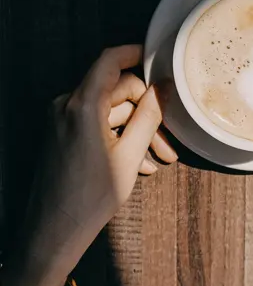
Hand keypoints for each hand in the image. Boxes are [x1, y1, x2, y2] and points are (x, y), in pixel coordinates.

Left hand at [4, 45, 177, 285]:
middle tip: (168, 142)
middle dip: (146, 113)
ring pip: (109, 112)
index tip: (155, 56)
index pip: (109, 61)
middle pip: (116, 92)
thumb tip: (161, 89)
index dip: (134, 53)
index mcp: (83, 106)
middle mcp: (67, 106)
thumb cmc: (91, 197)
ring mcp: (62, 120)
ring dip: (136, 131)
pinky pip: (97, 125)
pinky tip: (139, 164)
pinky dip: (118, 137)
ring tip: (158, 159)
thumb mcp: (129, 156)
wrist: (52, 232)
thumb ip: (147, 117)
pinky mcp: (62, 134)